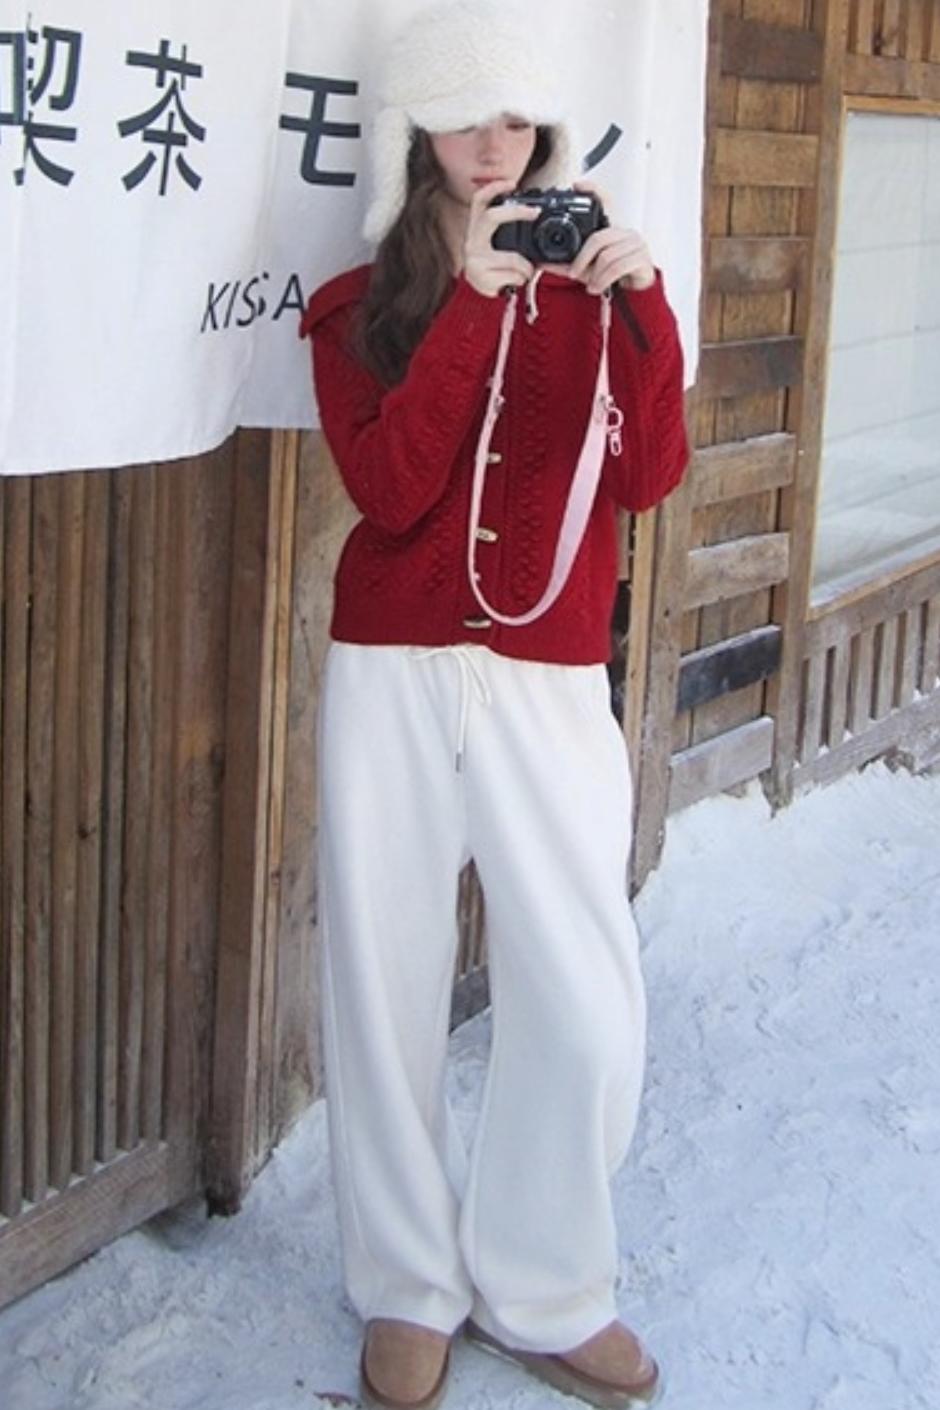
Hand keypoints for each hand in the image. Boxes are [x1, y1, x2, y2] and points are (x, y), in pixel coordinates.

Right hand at [462, 179, 539, 298]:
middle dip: (516, 212)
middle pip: (491, 217)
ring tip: (529, 270)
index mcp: (476, 229)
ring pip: (511, 257)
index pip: (478, 201)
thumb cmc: (494, 270)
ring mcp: (474, 259)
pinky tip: (517, 281)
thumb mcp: (497, 246)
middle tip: (534, 212)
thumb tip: (536, 216)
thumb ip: (509, 231)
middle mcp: (472, 241)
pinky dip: (521, 279)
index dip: (493, 188)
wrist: (479, 299)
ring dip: (526, 266)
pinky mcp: (481, 277)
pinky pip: (512, 275)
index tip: (512, 183)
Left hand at [556, 178, 656, 293]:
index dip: (593, 191)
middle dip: (582, 259)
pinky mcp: (642, 259)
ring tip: (591, 285)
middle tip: (574, 274)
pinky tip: (599, 287)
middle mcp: (625, 232)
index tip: (577, 185)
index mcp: (612, 229)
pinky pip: (617, 267)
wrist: (634, 292)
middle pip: (598, 238)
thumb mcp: (587, 268)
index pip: (606, 203)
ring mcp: (636, 244)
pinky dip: (604, 279)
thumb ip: (568, 264)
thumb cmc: (611, 276)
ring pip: (607, 256)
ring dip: (595, 275)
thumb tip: (543, 262)